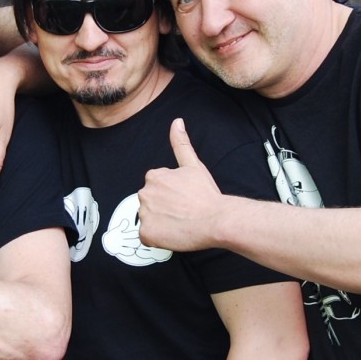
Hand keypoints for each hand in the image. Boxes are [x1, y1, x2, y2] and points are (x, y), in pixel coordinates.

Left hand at [138, 118, 224, 251]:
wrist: (216, 219)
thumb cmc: (206, 194)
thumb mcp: (193, 165)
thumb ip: (181, 143)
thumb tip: (177, 122)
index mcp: (153, 176)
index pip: (156, 188)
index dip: (171, 196)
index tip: (183, 200)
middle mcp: (144, 193)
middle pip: (150, 203)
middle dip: (163, 208)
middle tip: (183, 212)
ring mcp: (144, 214)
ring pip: (149, 220)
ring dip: (161, 223)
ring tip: (180, 223)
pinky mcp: (146, 233)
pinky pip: (148, 237)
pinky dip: (158, 238)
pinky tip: (174, 233)